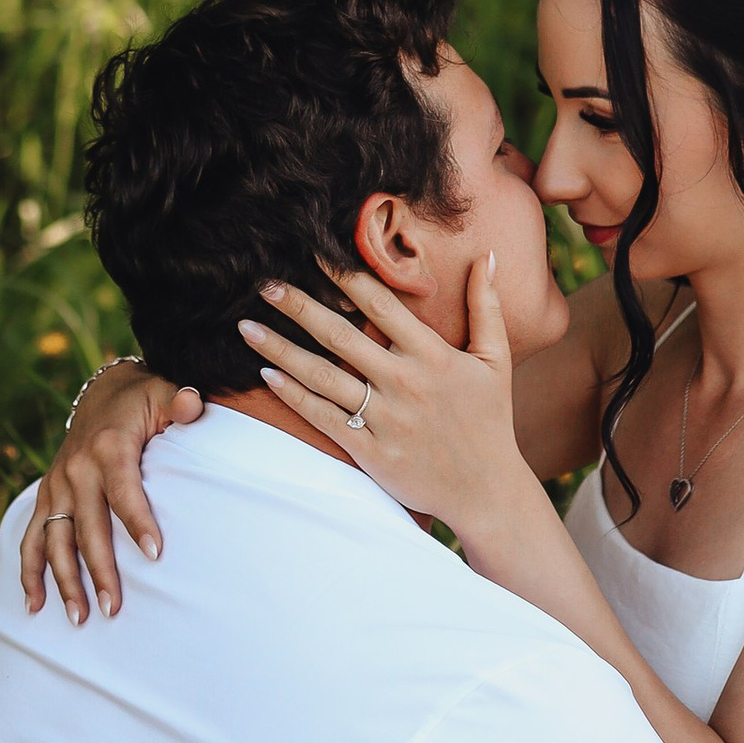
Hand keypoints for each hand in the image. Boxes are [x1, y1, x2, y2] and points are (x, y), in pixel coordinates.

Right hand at [19, 362, 203, 620]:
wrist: (103, 394)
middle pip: (87, 527)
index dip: (138, 521)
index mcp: (108, 447)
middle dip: (100, 570)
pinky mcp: (46, 496)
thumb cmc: (142, 401)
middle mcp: (76, 469)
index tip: (155, 554)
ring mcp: (57, 485)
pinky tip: (34, 606)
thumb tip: (192, 403)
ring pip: (55, 540)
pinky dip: (28, 571)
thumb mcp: (162, 393)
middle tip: (113, 608)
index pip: (124, 490)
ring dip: (64, 580)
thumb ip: (179, 401)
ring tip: (79, 618)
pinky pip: (31, 538)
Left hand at [242, 263, 529, 537]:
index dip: (344, 275)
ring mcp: (385, 418)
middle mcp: (404, 382)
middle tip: (264, 284)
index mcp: (431, 354)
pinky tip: (268, 376)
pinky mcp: (370, 451)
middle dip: (298, 306)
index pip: (380, 304)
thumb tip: (489, 256)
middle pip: (339, 335)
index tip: (313, 252)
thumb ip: (487, 306)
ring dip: (280, 350)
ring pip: (322, 376)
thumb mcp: (496, 360)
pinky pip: (323, 417)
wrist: (486, 490)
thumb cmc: (490, 420)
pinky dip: (294, 396)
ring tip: (246, 327)